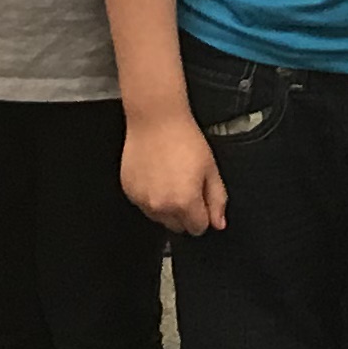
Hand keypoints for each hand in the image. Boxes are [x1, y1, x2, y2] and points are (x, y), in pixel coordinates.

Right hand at [121, 109, 227, 235]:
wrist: (155, 120)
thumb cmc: (184, 139)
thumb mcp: (211, 168)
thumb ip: (217, 200)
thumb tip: (218, 223)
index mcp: (185, 203)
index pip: (198, 228)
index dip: (203, 214)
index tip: (200, 199)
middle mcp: (161, 207)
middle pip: (178, 226)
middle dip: (185, 213)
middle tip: (186, 186)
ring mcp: (142, 200)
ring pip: (159, 218)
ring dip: (166, 207)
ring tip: (169, 179)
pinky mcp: (129, 191)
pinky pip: (143, 205)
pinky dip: (150, 196)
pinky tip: (155, 176)